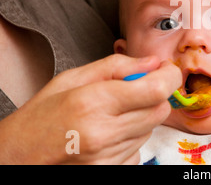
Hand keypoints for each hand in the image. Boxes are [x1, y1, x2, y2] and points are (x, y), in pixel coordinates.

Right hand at [0, 54, 181, 163]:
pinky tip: (110, 133)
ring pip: (151, 129)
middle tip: (136, 89)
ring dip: (141, 117)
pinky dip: (132, 137)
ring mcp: (108, 157)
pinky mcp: (111, 171)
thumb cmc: (42, 115)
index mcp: (94, 102)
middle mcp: (104, 133)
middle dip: (156, 95)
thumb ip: (117, 66)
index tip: (165, 70)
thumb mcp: (73, 78)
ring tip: (113, 114)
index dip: (169, 77)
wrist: (18, 157)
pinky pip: (139, 149)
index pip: (155, 90)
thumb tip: (152, 63)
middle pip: (160, 110)